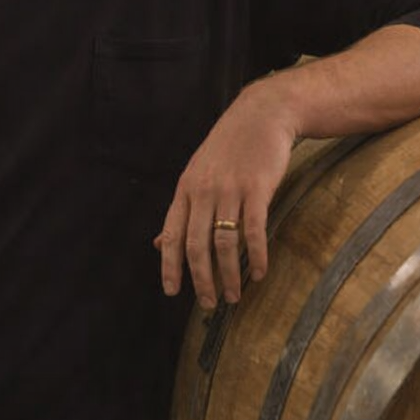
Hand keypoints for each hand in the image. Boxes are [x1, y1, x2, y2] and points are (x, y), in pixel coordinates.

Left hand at [155, 79, 297, 308]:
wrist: (261, 114)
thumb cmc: (229, 148)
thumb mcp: (196, 175)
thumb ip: (180, 211)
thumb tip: (157, 244)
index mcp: (185, 190)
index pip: (171, 235)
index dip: (170, 266)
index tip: (172, 293)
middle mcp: (203, 192)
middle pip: (196, 245)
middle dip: (201, 280)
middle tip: (208, 304)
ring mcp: (229, 190)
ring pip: (223, 242)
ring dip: (229, 274)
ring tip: (234, 296)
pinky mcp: (256, 188)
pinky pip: (253, 230)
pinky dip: (255, 255)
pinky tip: (259, 272)